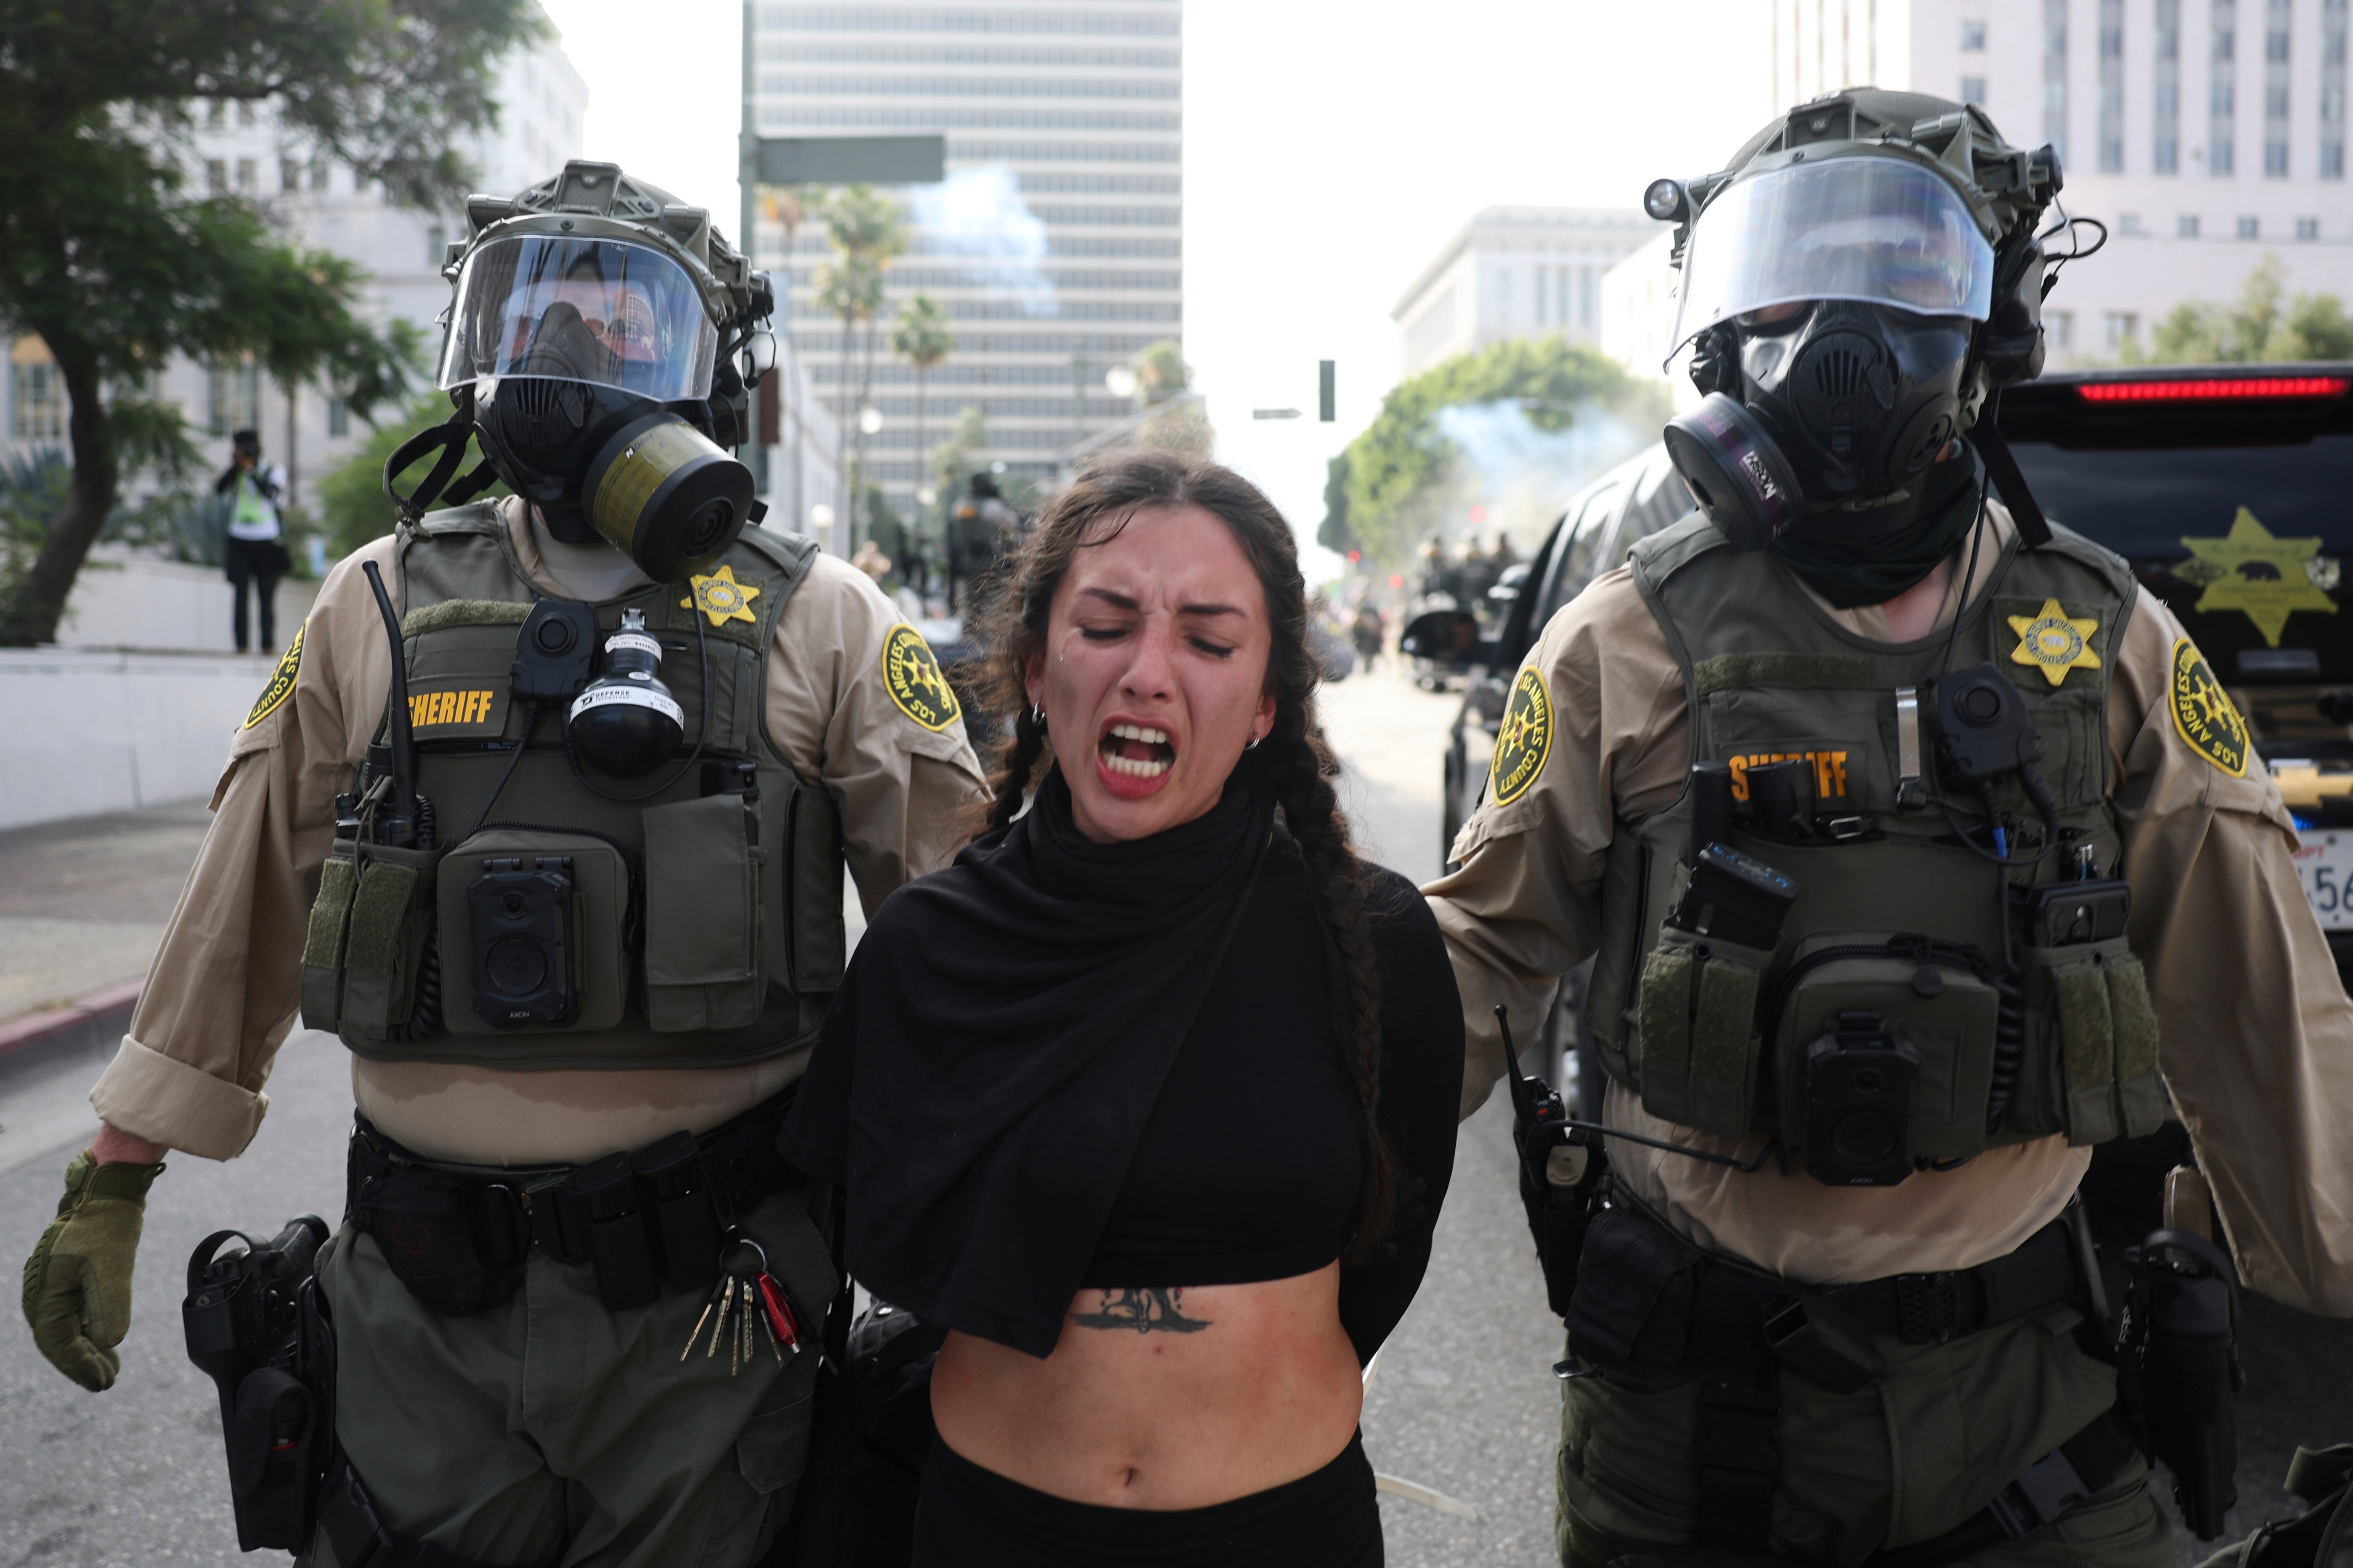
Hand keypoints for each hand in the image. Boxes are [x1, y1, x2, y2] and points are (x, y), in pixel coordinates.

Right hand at [21, 1142, 164, 1390]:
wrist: (106, 1193)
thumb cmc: (105, 1226)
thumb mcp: (111, 1266)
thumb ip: (110, 1304)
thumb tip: (109, 1342)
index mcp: (44, 1294)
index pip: (57, 1342)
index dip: (78, 1365)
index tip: (102, 1382)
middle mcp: (43, 1294)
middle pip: (60, 1341)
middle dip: (82, 1364)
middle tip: (106, 1383)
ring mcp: (55, 1287)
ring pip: (68, 1330)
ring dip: (88, 1351)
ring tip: (109, 1371)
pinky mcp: (70, 1281)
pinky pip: (76, 1315)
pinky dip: (91, 1332)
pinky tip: (108, 1346)